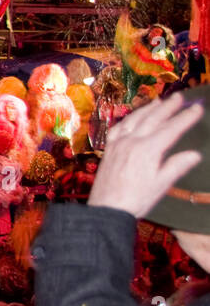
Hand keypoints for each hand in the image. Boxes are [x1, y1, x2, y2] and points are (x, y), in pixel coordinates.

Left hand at [88, 93, 202, 219]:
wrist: (107, 208)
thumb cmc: (136, 199)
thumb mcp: (161, 184)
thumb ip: (177, 166)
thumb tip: (194, 154)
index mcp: (148, 150)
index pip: (171, 129)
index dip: (185, 118)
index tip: (197, 108)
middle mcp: (131, 142)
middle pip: (153, 119)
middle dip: (168, 107)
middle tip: (180, 97)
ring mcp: (118, 144)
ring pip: (135, 120)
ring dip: (148, 109)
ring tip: (159, 101)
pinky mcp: (109, 149)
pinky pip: (119, 127)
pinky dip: (129, 119)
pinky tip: (133, 117)